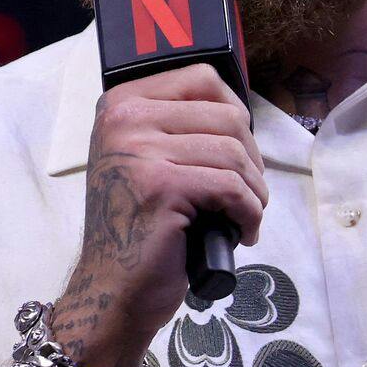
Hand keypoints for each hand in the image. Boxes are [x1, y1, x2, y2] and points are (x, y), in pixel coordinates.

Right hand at [48, 63, 267, 366]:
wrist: (112, 287)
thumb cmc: (136, 227)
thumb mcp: (142, 159)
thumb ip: (174, 127)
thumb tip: (238, 114)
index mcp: (120, 104)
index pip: (201, 79)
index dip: (234, 113)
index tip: (239, 149)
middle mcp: (123, 118)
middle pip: (226, 115)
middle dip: (251, 159)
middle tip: (245, 193)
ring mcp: (139, 150)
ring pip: (234, 153)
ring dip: (254, 190)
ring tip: (244, 215)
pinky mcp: (162, 187)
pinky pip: (232, 187)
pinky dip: (249, 213)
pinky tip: (241, 232)